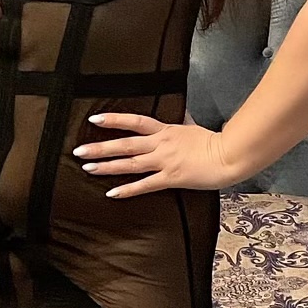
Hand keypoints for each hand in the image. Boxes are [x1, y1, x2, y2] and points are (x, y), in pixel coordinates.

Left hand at [72, 112, 234, 197]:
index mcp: (165, 130)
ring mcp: (164, 162)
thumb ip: (181, 122)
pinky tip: (111, 193)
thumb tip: (180, 114)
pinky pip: (144, 185)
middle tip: (78, 151)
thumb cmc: (214, 141)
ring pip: (130, 163)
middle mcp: (160, 145)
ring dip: (107, 166)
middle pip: (125, 144)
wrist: (228, 155)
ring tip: (87, 168)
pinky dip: (127, 189)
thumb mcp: (192, 126)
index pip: (134, 122)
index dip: (114, 120)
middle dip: (100, 147)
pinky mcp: (171, 178)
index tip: (94, 120)